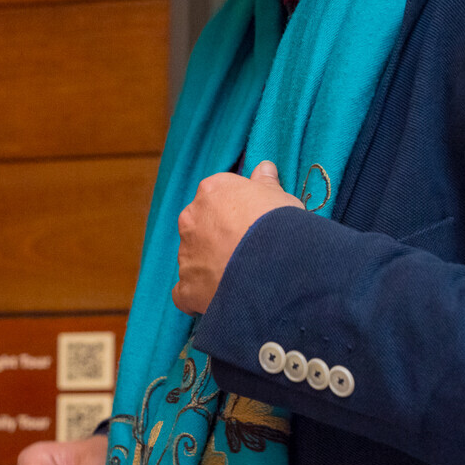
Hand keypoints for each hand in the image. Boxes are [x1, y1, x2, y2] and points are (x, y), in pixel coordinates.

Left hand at [174, 160, 302, 314]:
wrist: (273, 264)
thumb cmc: (278, 222)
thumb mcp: (279, 196)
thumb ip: (265, 183)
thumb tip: (263, 167)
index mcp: (212, 191)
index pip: (216, 196)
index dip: (234, 210)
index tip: (250, 221)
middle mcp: (190, 220)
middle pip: (199, 227)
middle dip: (216, 237)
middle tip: (244, 249)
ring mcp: (185, 254)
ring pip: (193, 259)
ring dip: (209, 266)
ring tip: (239, 275)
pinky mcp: (186, 287)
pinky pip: (186, 292)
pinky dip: (198, 295)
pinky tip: (218, 297)